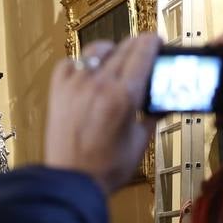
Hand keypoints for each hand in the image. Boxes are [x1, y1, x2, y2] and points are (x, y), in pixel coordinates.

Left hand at [45, 34, 160, 194]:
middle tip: (143, 52)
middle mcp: (98, 84)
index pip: (142, 52)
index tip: (157, 41)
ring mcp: (75, 84)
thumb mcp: (140, 142)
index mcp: (123, 96)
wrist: (71, 181)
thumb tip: (164, 102)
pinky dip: (82, 63)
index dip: (152, 42)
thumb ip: (152, 116)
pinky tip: (89, 72)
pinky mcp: (58, 90)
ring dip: (111, 51)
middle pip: (123, 48)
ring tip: (117, 60)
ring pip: (97, 50)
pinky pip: (71, 62)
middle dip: (137, 46)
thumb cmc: (106, 168)